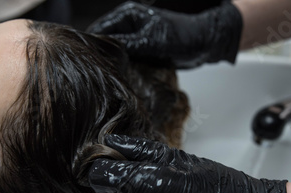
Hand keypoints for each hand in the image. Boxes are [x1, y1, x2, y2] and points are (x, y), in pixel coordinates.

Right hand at [87, 1, 242, 68]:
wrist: (205, 43)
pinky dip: (125, 69)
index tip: (86, 62)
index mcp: (127, 15)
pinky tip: (122, 79)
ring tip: (107, 79)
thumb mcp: (151, 41)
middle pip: (105, 42)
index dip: (92, 44)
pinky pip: (127, 61)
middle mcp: (129, 25)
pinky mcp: (143, 51)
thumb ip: (126, 45)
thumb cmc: (182, 36)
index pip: (99, 28)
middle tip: (96, 75)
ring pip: (116, 53)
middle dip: (102, 57)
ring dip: (114, 65)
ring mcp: (136, 39)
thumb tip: (104, 52)